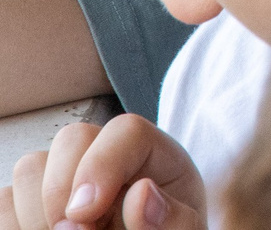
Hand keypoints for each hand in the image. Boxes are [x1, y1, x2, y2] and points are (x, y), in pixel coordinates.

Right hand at [10, 116, 204, 229]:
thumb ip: (173, 219)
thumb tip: (142, 195)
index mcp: (153, 155)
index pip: (126, 130)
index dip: (100, 165)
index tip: (87, 213)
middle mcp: (106, 155)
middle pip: (70, 140)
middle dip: (63, 191)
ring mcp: (66, 174)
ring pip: (30, 168)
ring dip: (38, 212)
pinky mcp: (32, 200)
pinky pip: (5, 200)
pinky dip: (16, 224)